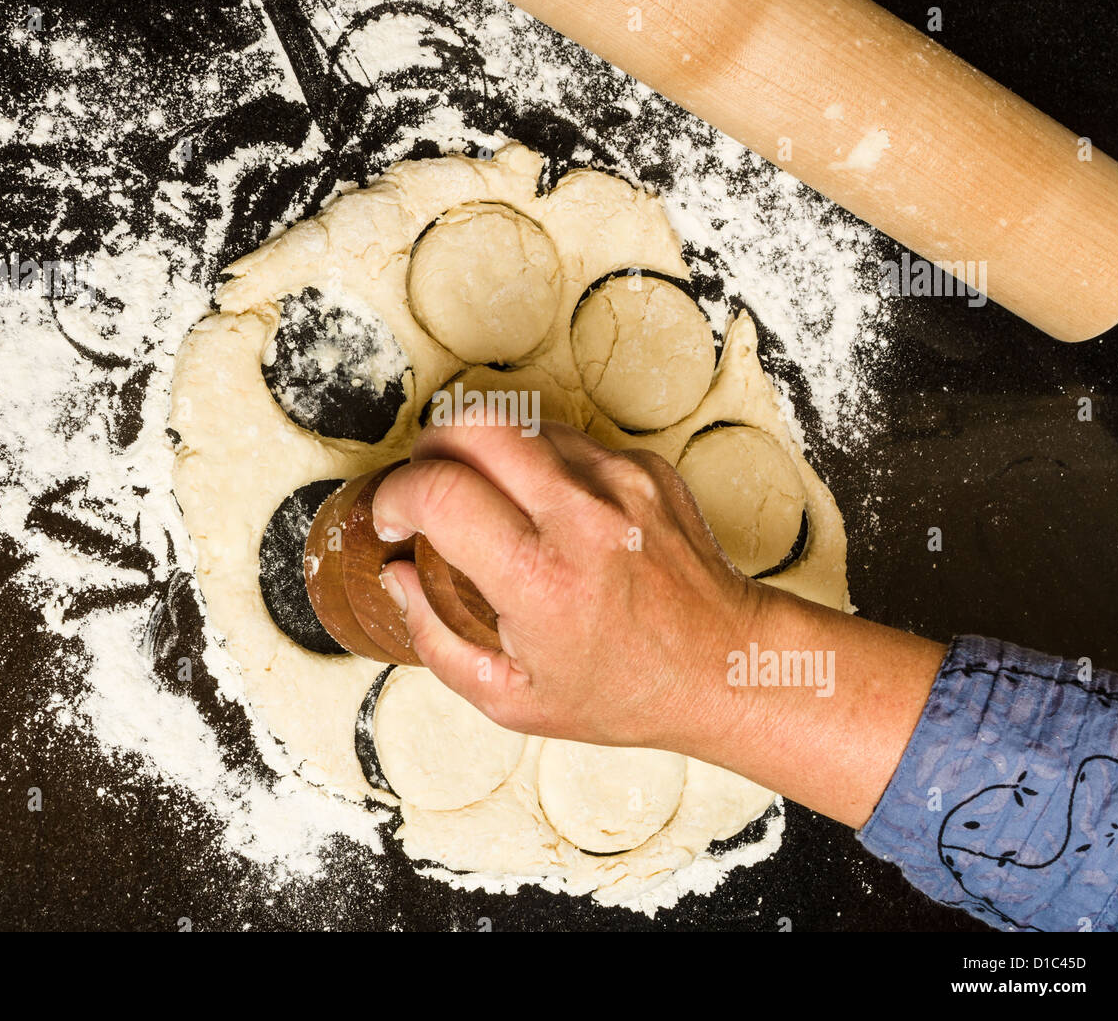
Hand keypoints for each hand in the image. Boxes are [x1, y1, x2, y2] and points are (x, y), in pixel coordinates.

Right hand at [372, 420, 765, 753]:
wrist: (724, 665)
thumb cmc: (625, 690)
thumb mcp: (512, 696)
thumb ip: (435, 638)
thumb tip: (398, 575)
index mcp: (542, 579)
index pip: (440, 493)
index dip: (396, 495)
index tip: (393, 518)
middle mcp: (584, 518)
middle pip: (476, 424)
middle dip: (432, 447)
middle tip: (430, 485)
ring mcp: (621, 483)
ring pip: (521, 422)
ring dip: (486, 452)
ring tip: (489, 500)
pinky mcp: (645, 467)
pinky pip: (569, 440)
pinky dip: (540, 463)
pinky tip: (547, 508)